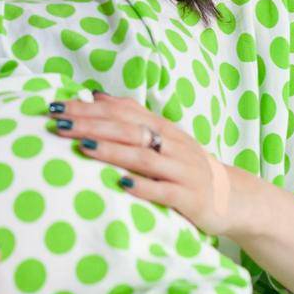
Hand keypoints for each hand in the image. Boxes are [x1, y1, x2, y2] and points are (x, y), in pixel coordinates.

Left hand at [50, 92, 241, 237]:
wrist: (235, 197)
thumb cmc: (188, 166)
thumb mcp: (165, 137)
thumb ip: (133, 117)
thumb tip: (96, 95)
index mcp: (163, 128)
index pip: (122, 111)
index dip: (89, 108)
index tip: (58, 106)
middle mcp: (172, 145)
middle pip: (128, 130)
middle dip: (92, 125)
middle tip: (59, 123)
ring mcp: (181, 170)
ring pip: (143, 157)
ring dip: (111, 151)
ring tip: (82, 146)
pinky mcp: (188, 197)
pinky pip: (163, 191)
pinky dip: (142, 186)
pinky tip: (121, 183)